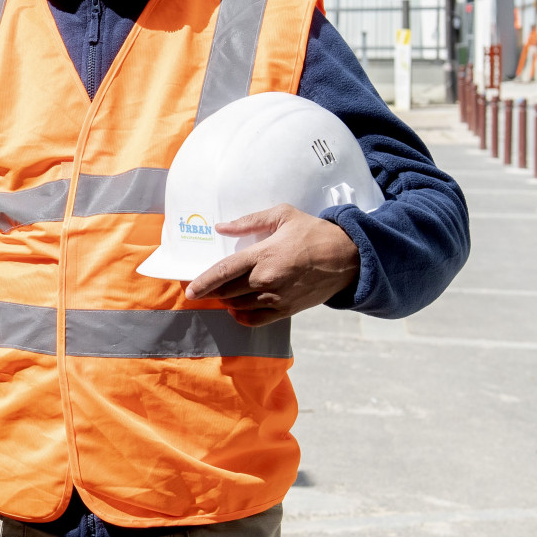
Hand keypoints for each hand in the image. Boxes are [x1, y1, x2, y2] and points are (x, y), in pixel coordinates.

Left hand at [185, 204, 359, 325]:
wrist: (346, 258)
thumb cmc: (313, 233)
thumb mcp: (282, 215)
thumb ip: (249, 222)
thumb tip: (221, 227)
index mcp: (263, 255)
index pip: (224, 271)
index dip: (204, 282)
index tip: (189, 289)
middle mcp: (266, 280)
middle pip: (227, 292)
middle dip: (210, 292)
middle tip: (200, 289)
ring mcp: (276, 298)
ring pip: (239, 306)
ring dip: (225, 302)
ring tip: (221, 294)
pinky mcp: (286, 310)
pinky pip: (255, 320)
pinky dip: (241, 317)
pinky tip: (236, 310)